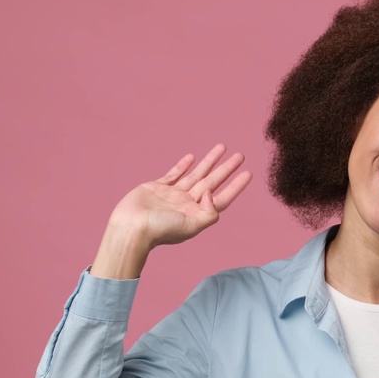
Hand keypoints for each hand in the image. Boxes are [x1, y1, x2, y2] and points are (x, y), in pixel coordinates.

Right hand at [108, 144, 253, 248]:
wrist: (131, 228)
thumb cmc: (160, 230)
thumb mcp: (192, 226)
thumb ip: (209, 212)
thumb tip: (212, 193)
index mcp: (197, 214)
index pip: (222, 198)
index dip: (236, 186)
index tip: (248, 173)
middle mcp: (187, 204)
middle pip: (212, 182)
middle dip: (226, 168)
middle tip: (240, 155)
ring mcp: (173, 195)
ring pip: (196, 174)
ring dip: (209, 161)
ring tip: (221, 148)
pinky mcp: (157, 187)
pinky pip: (174, 174)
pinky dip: (183, 166)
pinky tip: (192, 157)